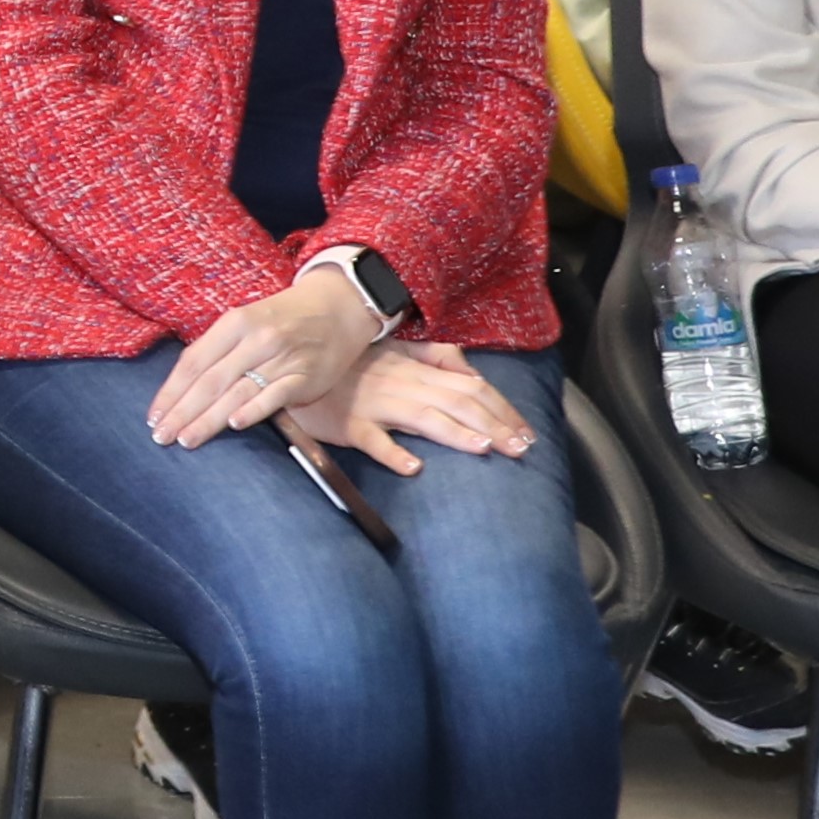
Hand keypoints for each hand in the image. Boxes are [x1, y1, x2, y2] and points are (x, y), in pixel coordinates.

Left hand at [146, 268, 388, 447]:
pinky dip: (254, 410)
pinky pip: (275, 396)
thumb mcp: (246, 320)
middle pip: (210, 381)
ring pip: (237, 392)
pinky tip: (235, 425)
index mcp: (235, 322)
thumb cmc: (283, 318)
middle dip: (182, 412)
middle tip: (161, 436)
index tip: (153, 416)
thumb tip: (182, 387)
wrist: (338, 309)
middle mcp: (256, 339)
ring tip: (186, 439)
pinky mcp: (305, 377)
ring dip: (209, 419)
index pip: (193, 361)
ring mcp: (282, 358)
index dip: (171, 391)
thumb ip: (218, 350)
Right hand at [285, 341, 532, 474]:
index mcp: (414, 368)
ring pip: (425, 418)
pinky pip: (372, 440)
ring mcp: (374, 405)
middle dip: (494, 425)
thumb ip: (433, 356)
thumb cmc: (346, 363)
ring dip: (458, 434)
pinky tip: (414, 468)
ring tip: (486, 450)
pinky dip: (393, 453)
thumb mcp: (393, 350)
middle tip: (521, 450)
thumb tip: (470, 369)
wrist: (292, 361)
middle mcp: (402, 384)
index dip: (501, 408)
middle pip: (457, 402)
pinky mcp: (347, 425)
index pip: (469, 387)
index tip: (526, 433)